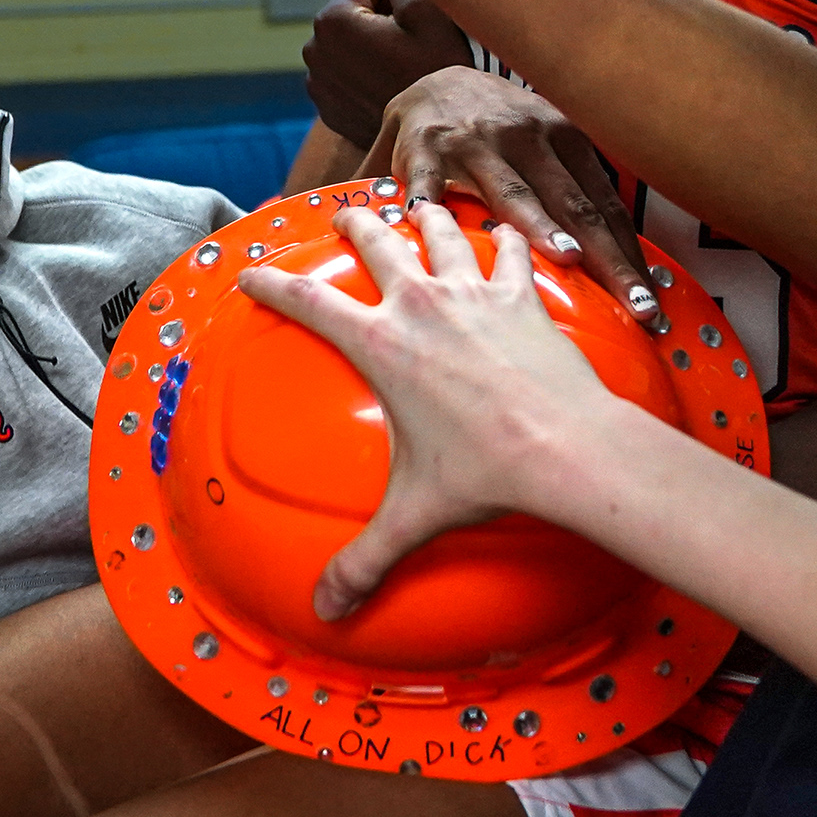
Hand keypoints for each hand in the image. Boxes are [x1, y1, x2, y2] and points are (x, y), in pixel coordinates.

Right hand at [239, 205, 613, 619]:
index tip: (251, 273)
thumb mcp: (412, 516)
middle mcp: (421, 304)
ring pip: (440, 231)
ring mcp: (474, 292)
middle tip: (345, 214)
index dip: (272, 284)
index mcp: (380, 344)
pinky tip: (509, 231)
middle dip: (354, 223)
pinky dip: (506, 237)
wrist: (564, 445)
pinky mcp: (522, 294)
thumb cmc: (483, 474)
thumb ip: (364, 561)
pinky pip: (511, 250)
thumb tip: (326, 611)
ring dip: (427, 215)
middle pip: (376, 242)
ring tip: (421, 204)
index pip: (308, 302)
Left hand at [303, 0, 473, 146]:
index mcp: (333, 20)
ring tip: (405, 67)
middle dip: (382, 21)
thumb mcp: (427, 11)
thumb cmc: (438, 70)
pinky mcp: (328, 109)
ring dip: (373, 48)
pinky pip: (347, 77)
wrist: (437, 136)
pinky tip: (392, 86)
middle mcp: (314, 50)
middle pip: (354, 16)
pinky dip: (366, 75)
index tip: (419, 17)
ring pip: (350, 46)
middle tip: (416, 44)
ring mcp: (318, 83)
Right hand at [364, 68, 658, 327]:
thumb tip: (622, 256)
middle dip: (607, 257)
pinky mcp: (427, 150)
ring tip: (569, 260)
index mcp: (563, 139)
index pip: (605, 204)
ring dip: (543, 227)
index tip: (651, 297)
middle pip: (575, 206)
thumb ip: (575, 190)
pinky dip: (437, 208)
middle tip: (634, 303)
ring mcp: (477, 144)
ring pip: (515, 194)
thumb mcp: (547, 142)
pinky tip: (438, 233)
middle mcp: (527, 138)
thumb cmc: (500, 127)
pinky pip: (432, 183)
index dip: (629, 252)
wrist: (433, 82)